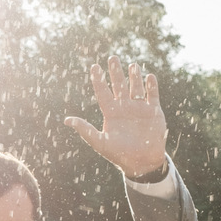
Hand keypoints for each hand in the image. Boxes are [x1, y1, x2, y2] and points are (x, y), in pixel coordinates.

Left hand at [64, 57, 167, 178]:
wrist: (141, 162)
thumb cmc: (118, 154)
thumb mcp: (100, 141)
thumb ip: (85, 129)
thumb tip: (66, 120)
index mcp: (111, 113)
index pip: (103, 92)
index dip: (99, 80)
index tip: (94, 66)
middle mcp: (124, 107)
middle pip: (119, 85)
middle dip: (116, 72)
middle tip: (112, 58)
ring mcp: (139, 108)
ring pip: (136, 87)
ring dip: (134, 76)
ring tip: (132, 65)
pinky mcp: (153, 111)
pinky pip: (152, 94)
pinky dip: (151, 85)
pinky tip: (149, 76)